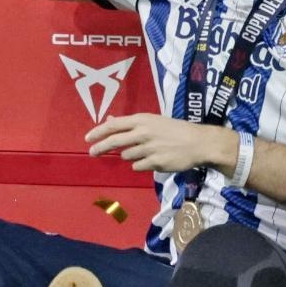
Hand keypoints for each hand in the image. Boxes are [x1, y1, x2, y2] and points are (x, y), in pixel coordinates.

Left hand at [85, 113, 232, 179]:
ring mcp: (149, 148)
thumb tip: (110, 119)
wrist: (198, 142)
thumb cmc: (174, 129)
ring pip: (127, 156)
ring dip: (130, 156)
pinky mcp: (156, 162)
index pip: (114, 125)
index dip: (98, 132)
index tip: (87, 138)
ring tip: (145, 152)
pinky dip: (141, 164)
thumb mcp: (152, 121)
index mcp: (142, 120)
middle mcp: (143, 133)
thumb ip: (131, 123)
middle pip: (115, 141)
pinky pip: (138, 166)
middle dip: (100, 147)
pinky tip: (152, 159)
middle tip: (92, 152)